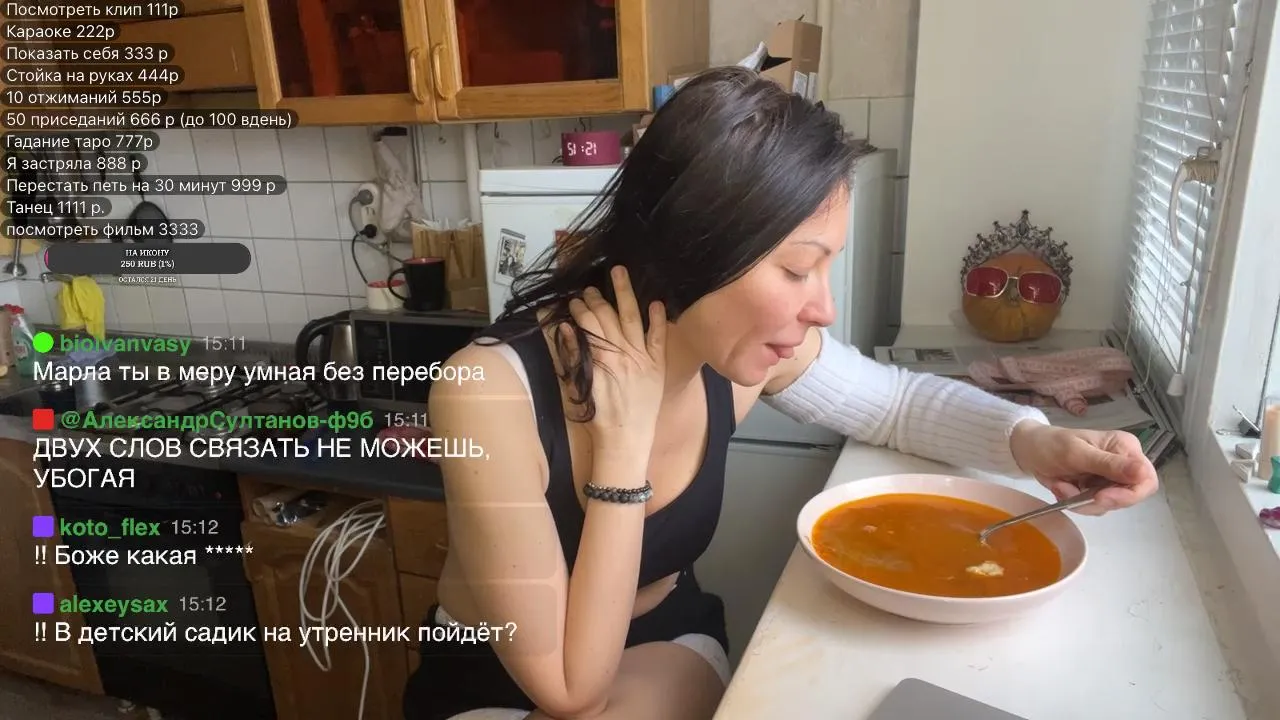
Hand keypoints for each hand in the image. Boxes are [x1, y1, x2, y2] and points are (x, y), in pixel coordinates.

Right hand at [563, 265, 666, 452]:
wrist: (626, 439)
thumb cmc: (600, 416)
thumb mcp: (579, 386)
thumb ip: (572, 356)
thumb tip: (564, 328)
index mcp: (602, 357)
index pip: (589, 323)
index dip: (579, 309)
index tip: (572, 301)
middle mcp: (624, 352)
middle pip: (608, 316)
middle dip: (597, 299)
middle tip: (589, 288)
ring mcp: (643, 357)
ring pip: (633, 317)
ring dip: (626, 294)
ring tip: (620, 273)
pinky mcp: (658, 365)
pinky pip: (659, 337)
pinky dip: (658, 319)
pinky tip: (656, 302)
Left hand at [1008, 421, 1158, 515]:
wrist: (1028, 450)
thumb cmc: (1051, 444)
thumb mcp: (1077, 453)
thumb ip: (1109, 465)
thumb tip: (1142, 473)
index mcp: (1125, 448)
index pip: (1146, 479)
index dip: (1129, 494)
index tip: (1101, 498)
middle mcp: (1124, 464)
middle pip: (1130, 496)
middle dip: (1101, 500)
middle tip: (1074, 495)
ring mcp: (1111, 479)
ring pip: (1110, 504)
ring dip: (1083, 501)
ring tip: (1061, 486)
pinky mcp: (1098, 490)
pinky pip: (1095, 507)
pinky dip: (1076, 502)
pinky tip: (1061, 488)